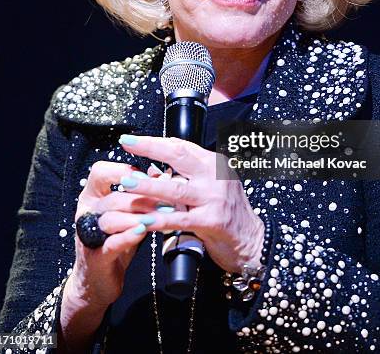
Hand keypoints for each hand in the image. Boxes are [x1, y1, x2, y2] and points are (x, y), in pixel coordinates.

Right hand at [68, 161, 158, 307]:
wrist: (100, 282)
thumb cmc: (118, 240)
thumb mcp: (130, 213)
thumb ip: (142, 194)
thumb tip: (162, 173)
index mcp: (92, 197)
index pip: (99, 172)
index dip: (122, 170)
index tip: (146, 176)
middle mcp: (87, 213)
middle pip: (113, 197)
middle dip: (142, 197)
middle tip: (166, 200)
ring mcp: (88, 236)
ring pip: (110, 219)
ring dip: (137, 216)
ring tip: (158, 216)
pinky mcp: (96, 258)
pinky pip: (111, 243)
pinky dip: (128, 236)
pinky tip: (143, 231)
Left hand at [119, 134, 264, 272]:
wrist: (252, 241)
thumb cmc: (228, 212)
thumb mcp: (210, 186)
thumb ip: (186, 175)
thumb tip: (154, 167)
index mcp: (214, 164)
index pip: (182, 146)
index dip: (156, 141)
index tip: (133, 139)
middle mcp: (215, 176)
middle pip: (179, 157)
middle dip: (150, 149)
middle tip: (128, 144)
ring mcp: (215, 198)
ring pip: (176, 189)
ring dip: (149, 185)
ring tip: (127, 183)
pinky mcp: (212, 221)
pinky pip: (180, 219)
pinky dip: (160, 220)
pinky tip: (143, 221)